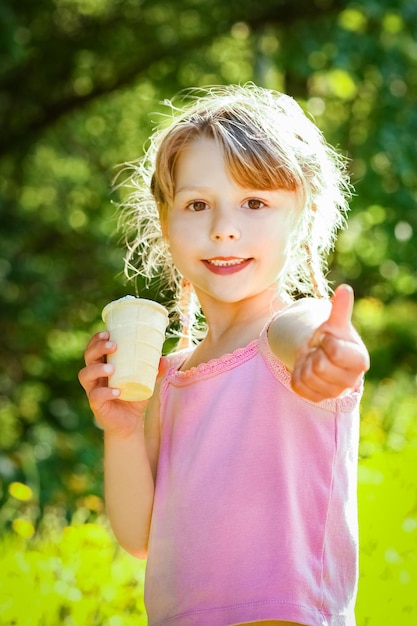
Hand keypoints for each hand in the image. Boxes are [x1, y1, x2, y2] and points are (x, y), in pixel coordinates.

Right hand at [78, 331, 148, 435]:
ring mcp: (93, 389)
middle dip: (97, 348)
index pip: (94, 347)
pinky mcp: (96, 405)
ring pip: (85, 375)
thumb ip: (155, 371)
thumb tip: (164, 359)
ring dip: (97, 369)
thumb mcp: (146, 381)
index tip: (108, 332)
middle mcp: (95, 375)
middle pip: (87, 357)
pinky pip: (95, 396)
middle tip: (112, 345)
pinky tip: (116, 391)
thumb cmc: (134, 397)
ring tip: (112, 368)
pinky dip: (105, 392)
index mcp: (103, 365)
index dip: (97, 339)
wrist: (130, 423)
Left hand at [291, 285, 369, 402]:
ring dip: (305, 362)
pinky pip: (298, 386)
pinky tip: (306, 368)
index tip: (327, 338)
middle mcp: (351, 381)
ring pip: (307, 376)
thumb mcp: (336, 323)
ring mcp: (335, 392)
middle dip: (314, 352)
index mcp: (360, 360)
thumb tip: (345, 289)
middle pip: (319, 366)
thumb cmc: (333, 336)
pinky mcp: (317, 398)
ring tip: (314, 358)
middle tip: (319, 350)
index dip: (326, 341)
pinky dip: (297, 374)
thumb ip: (340, 309)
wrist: (322, 353)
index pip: (335, 351)